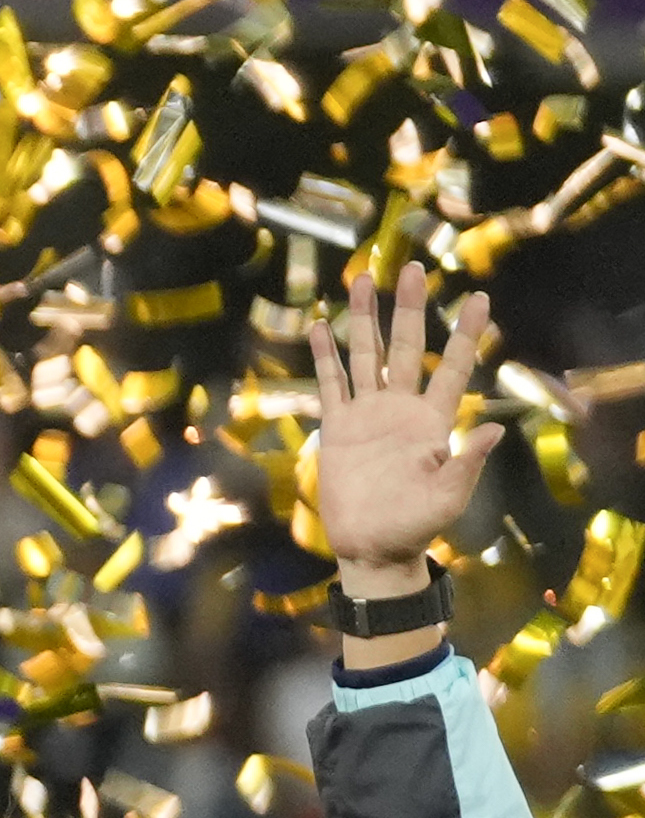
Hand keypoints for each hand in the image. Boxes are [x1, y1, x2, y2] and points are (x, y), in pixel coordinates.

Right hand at [309, 264, 498, 597]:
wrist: (372, 548)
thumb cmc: (415, 527)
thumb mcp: (449, 498)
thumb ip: (467, 464)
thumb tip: (497, 431)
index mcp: (433, 421)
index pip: (451, 367)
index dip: (463, 334)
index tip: (477, 298)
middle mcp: (401, 408)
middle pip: (405, 348)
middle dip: (410, 309)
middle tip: (412, 269)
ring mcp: (367, 415)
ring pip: (365, 357)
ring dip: (364, 320)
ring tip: (362, 282)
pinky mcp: (337, 429)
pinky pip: (330, 385)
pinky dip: (325, 356)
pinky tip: (320, 327)